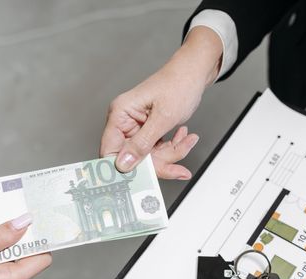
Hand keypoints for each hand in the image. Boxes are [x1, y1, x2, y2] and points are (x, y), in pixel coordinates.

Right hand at [100, 26, 222, 178]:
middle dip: (158, 161)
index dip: (124, 167)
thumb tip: (123, 164)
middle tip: (178, 165)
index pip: (110, 150)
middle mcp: (124, 121)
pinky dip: (172, 147)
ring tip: (187, 140)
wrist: (195, 72)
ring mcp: (136, 127)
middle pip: (132, 157)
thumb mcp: (162, 118)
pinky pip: (156, 149)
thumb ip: (142, 143)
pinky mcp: (148, 130)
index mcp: (120, 114)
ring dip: (170, 153)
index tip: (143, 178)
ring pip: (148, 156)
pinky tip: (184, 137)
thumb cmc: (179, 84)